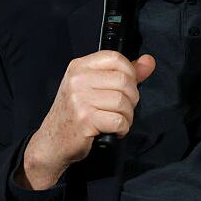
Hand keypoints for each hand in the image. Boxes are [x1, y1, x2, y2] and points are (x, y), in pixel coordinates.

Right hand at [20, 51, 155, 188]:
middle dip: (132, 98)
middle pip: (123, 80)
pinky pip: (118, 120)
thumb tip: (148, 61)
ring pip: (122, 101)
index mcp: (79, 67)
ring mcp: (80, 100)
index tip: (128, 86)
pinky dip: (122, 128)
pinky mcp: (85, 120)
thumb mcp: (94, 87)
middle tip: (124, 109)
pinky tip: (115, 130)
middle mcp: (78, 80)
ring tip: (119, 121)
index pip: (115, 58)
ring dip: (128, 116)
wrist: (53, 142)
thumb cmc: (75, 113)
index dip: (130, 72)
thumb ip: (124, 73)